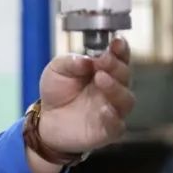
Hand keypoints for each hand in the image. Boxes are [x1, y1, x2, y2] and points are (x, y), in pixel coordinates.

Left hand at [38, 36, 134, 154]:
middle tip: (103, 60)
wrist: (46, 119)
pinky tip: (105, 110)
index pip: (119, 58)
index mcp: (104, 70)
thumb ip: (71, 62)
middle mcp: (112, 88)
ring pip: (126, 99)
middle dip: (116, 65)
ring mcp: (112, 109)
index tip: (117, 42)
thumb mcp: (57, 69)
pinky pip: (117, 125)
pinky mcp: (108, 130)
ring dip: (116, 87)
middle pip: (125, 75)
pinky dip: (113, 117)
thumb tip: (86, 59)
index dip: (121, 49)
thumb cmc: (57, 91)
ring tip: (100, 78)